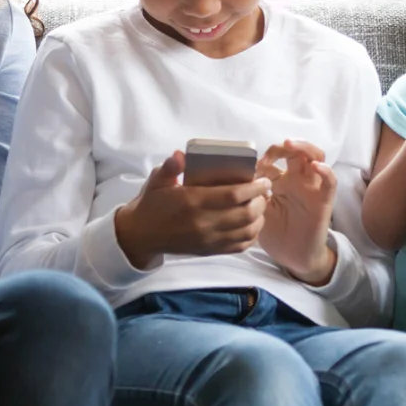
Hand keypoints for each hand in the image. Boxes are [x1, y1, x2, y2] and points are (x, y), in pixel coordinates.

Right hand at [112, 151, 271, 267]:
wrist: (141, 235)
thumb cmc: (153, 204)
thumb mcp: (157, 181)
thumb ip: (170, 167)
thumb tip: (180, 154)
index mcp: (192, 201)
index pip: (233, 195)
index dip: (254, 188)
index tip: (263, 180)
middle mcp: (203, 223)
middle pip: (245, 214)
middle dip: (261, 201)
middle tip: (264, 191)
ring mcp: (208, 240)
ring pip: (246, 232)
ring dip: (260, 218)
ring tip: (261, 206)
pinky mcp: (210, 251)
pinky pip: (239, 246)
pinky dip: (252, 236)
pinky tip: (253, 224)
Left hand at [254, 140, 339, 286]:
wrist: (293, 258)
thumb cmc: (277, 234)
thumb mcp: (259, 212)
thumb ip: (253, 195)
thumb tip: (242, 178)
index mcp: (281, 181)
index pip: (276, 159)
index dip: (264, 159)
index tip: (250, 168)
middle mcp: (298, 180)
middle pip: (297, 151)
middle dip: (283, 146)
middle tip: (270, 153)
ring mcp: (312, 189)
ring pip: (316, 157)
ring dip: (304, 147)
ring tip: (290, 145)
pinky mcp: (323, 201)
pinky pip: (330, 183)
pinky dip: (326, 171)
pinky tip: (317, 166)